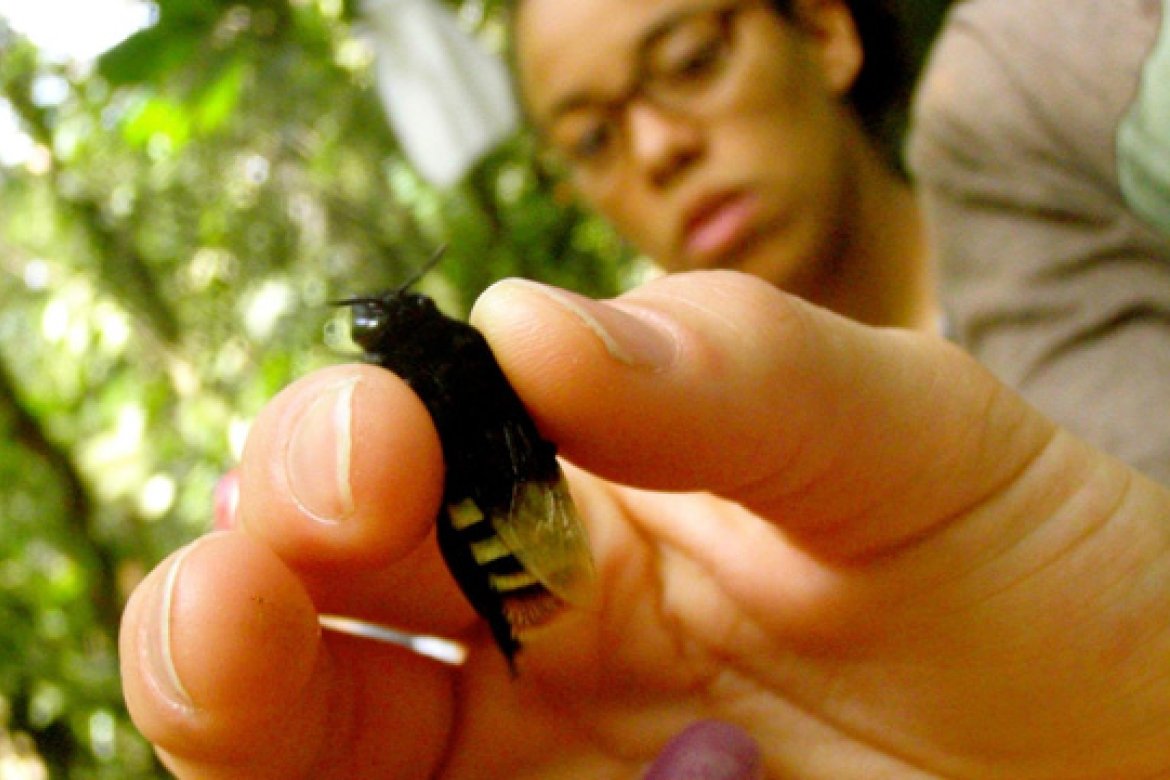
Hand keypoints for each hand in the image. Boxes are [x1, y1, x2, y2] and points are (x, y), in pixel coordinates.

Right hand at [120, 271, 1169, 777]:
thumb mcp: (909, 436)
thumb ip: (733, 369)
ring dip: (236, 707)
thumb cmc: (1029, 571)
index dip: (346, 444)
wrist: (1135, 740)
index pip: (393, 465)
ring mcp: (534, 773)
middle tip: (255, 572)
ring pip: (312, 754)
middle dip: (237, 588)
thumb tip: (524, 323)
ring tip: (233, 651)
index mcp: (581, 505)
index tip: (388, 439)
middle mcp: (524, 647)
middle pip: (303, 622)